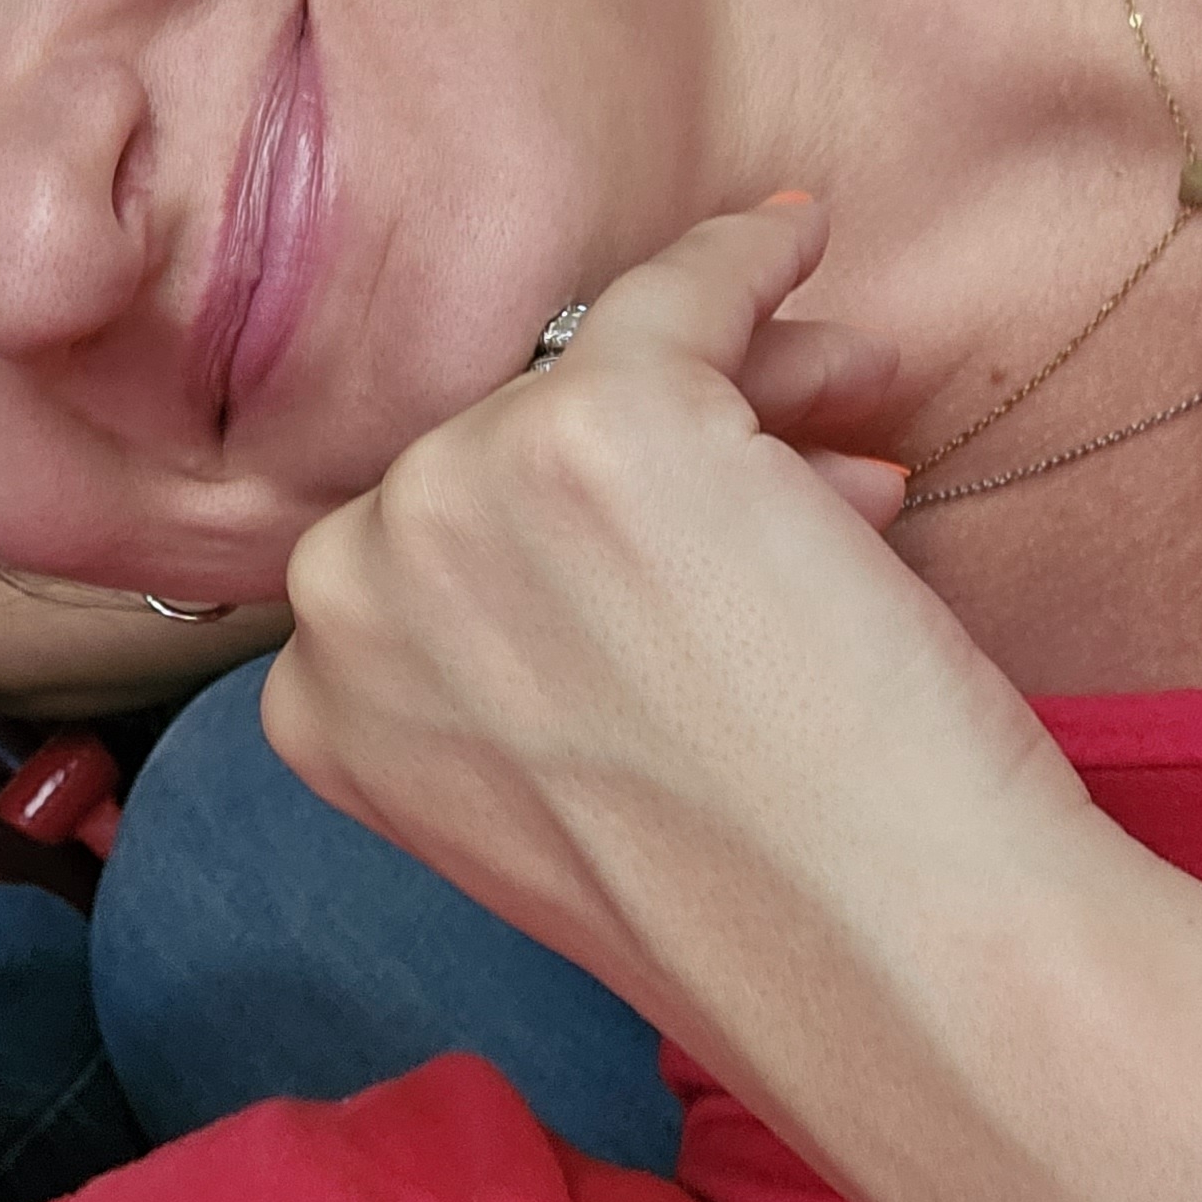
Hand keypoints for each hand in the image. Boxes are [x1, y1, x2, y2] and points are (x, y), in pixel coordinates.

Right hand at [262, 196, 1107, 1074]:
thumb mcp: (547, 797)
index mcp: (324, 707)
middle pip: (510, 443)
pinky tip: (797, 247)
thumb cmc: (758, 906)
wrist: (876, 954)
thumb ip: (514, 664)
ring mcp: (462, 497)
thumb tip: (615, 521)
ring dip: (747, 388)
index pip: (435, 543)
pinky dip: (751, 263)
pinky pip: (678, 291)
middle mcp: (353, 593)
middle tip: (811, 465)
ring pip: (607, 371)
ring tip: (866, 434)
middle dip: (670, 455)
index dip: (566, 534)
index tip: (673, 546)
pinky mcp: (597, 425)